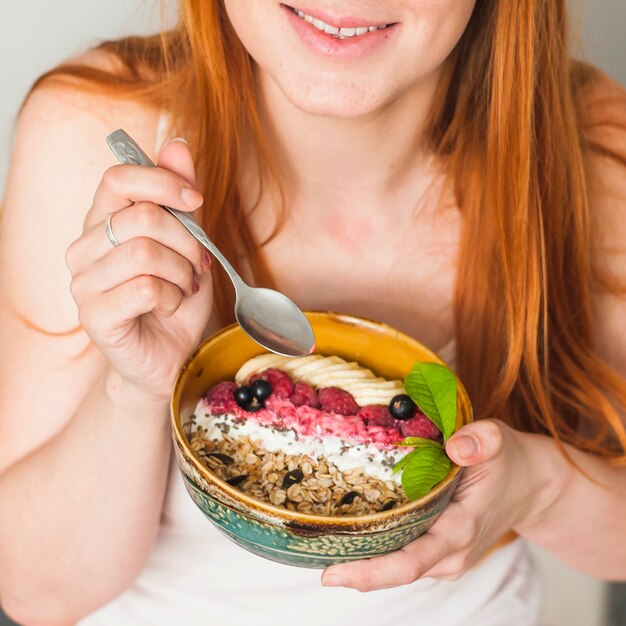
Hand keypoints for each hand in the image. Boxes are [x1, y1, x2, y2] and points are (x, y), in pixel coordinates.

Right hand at [66, 139, 213, 402]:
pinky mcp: (94, 316)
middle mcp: (83, 249)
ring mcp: (83, 284)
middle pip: (143, 217)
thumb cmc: (176, 299)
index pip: (119, 178)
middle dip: (188, 241)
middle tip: (197, 265)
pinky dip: (172, 298)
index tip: (197, 201)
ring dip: (182, 272)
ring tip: (184, 288)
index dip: (164, 182)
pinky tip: (170, 307)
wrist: (170, 356)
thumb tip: (177, 144)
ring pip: (146, 254)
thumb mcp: (188, 244)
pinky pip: (146, 289)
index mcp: (102, 223)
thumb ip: (179, 197)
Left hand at [321, 419, 556, 590]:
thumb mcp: (501, 441)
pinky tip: (347, 532)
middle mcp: (450, 553)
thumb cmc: (510, 463)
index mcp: (460, 530)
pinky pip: (401, 554)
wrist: (532, 486)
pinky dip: (374, 549)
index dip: (371, 572)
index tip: (331, 574)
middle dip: (351, 567)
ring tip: (316, 540)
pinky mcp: (438, 550)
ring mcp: (444, 556)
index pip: (411, 561)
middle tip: (305, 550)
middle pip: (393, 570)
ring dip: (360, 559)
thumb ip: (482, 440)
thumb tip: (455, 446)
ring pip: (395, 565)